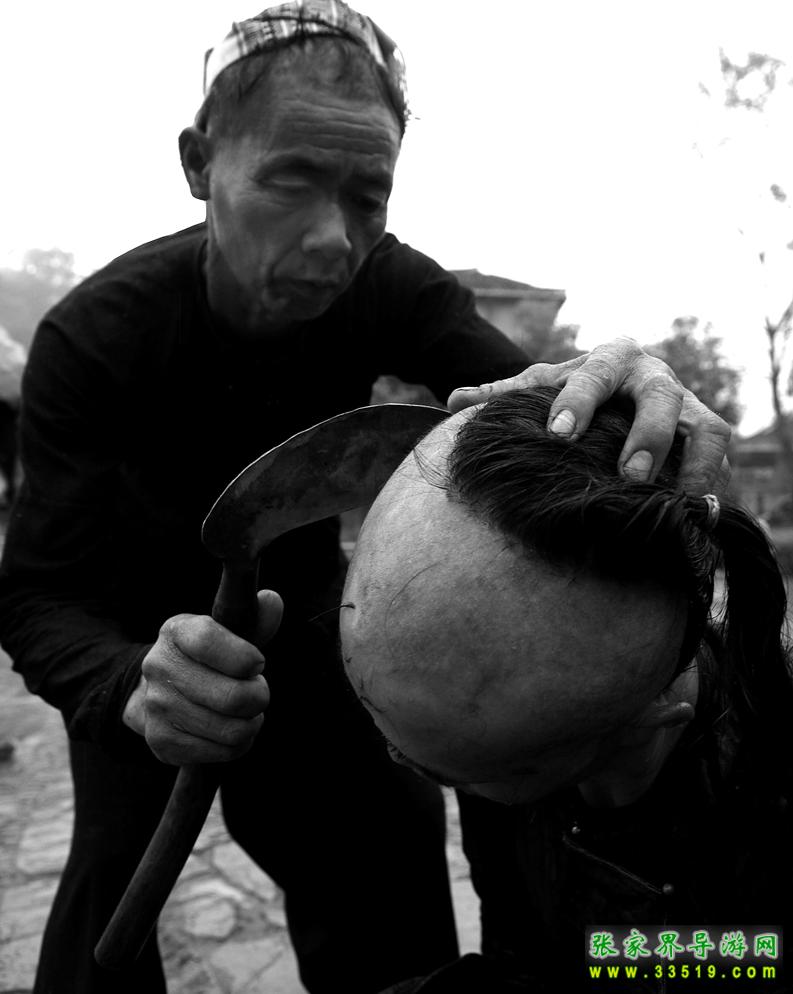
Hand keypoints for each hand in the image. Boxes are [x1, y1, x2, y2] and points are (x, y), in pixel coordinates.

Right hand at [123, 589, 282, 764]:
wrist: (157, 692)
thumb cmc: (207, 658)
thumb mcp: (227, 631)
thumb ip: (255, 619)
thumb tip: (272, 601)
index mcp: (176, 631)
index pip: (212, 642)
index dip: (246, 658)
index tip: (257, 664)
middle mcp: (159, 667)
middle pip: (233, 697)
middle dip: (259, 696)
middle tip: (257, 691)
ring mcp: (157, 706)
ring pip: (233, 730)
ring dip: (251, 723)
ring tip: (245, 712)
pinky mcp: (162, 742)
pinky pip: (223, 752)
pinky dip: (239, 744)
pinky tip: (231, 729)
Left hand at [447, 336, 730, 493]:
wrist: (624, 382)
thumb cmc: (576, 391)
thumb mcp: (544, 387)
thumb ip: (504, 395)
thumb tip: (453, 401)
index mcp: (609, 359)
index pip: (594, 374)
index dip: (578, 402)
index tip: (559, 435)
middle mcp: (654, 376)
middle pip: (660, 397)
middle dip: (647, 435)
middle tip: (627, 475)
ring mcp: (688, 402)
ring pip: (706, 426)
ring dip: (692, 463)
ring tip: (674, 501)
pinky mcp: (707, 432)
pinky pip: (720, 455)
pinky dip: (711, 481)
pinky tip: (695, 511)